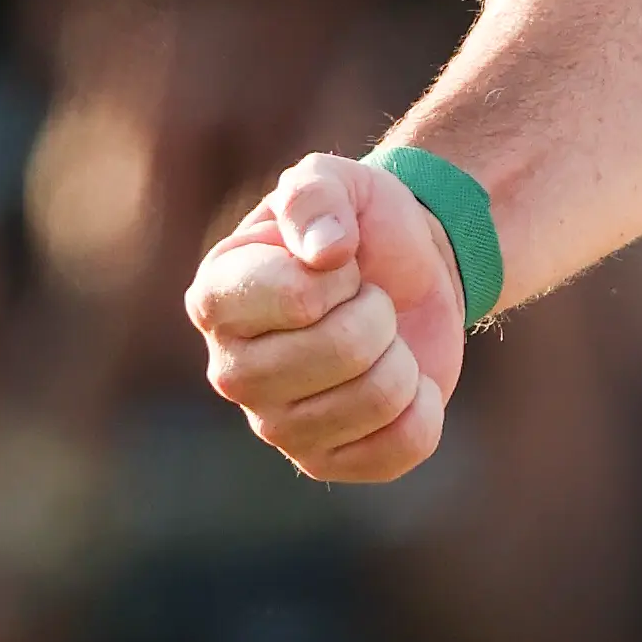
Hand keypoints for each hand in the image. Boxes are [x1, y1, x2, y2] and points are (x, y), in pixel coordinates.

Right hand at [185, 152, 467, 481]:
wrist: (408, 269)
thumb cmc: (359, 224)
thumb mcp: (336, 181)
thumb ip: (315, 196)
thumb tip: (325, 252)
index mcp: (218, 298)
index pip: (296, 297)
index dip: (339, 273)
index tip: (338, 259)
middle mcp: (231, 371)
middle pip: (342, 351)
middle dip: (379, 312)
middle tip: (367, 298)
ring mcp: (274, 424)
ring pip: (376, 399)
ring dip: (402, 356)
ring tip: (380, 337)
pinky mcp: (323, 460)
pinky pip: (398, 448)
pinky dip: (423, 408)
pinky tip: (403, 385)